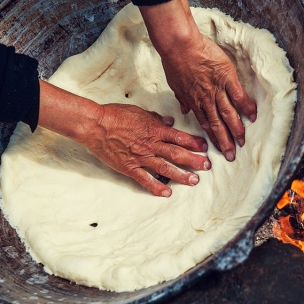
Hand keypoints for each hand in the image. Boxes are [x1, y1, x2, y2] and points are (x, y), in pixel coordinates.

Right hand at [37, 80, 210, 195]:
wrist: (95, 125)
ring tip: (194, 181)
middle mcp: (151, 144)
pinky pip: (145, 180)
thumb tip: (169, 122)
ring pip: (166, 168)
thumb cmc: (114, 115)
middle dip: (194, 160)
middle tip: (207, 166)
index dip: (194, 142)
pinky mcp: (129, 167)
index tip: (205, 147)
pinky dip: (156, 187)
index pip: (179, 137)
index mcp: (154, 129)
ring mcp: (141, 157)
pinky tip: (167, 192)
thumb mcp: (139, 111)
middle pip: (177, 154)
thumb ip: (155, 118)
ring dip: (181, 175)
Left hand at [139, 0, 256, 160]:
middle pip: (217, 125)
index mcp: (194, 101)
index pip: (205, 124)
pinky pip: (238, 95)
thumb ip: (182, 98)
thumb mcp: (175, 84)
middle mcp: (206, 100)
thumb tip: (185, 110)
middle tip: (232, 156)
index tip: (219, 149)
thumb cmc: (175, 61)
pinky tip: (253, 116)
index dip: (213, 138)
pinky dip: (246, 106)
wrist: (179, 46)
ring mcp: (217, 90)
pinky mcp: (226, 78)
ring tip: (242, 142)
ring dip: (235, 130)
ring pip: (228, 114)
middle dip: (225, 142)